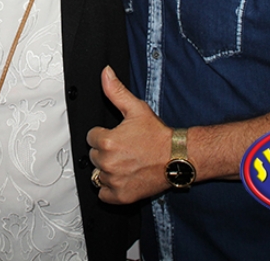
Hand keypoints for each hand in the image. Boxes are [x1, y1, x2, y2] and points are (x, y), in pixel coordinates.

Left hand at [87, 66, 172, 203]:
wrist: (178, 157)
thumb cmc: (158, 135)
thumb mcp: (136, 108)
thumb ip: (116, 91)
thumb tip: (105, 73)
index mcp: (107, 141)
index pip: (91, 137)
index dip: (104, 135)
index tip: (118, 136)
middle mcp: (108, 162)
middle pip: (94, 156)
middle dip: (105, 152)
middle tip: (124, 149)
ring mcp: (114, 181)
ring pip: (98, 174)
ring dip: (108, 170)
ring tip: (126, 162)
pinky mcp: (121, 196)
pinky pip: (103, 193)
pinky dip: (110, 188)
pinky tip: (123, 178)